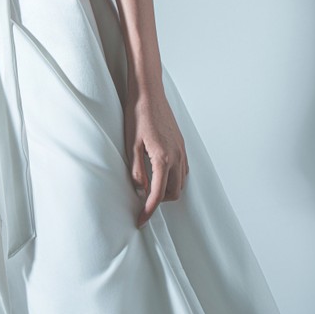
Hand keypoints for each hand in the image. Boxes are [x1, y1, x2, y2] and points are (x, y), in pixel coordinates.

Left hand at [124, 83, 188, 228]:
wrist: (149, 92)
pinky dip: (174, 178)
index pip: (157, 194)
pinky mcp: (182, 144)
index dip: (148, 211)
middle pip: (174, 193)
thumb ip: (137, 171)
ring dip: (168, 190)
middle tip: (143, 201)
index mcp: (162, 158)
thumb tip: (140, 191)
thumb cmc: (137, 115)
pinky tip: (161, 173)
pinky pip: (184, 170)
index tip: (140, 221)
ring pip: (181, 182)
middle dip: (159, 201)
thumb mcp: (130, 145)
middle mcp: (176, 156)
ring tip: (150, 187)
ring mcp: (182, 150)